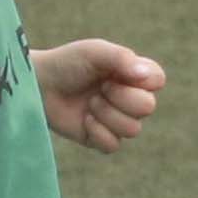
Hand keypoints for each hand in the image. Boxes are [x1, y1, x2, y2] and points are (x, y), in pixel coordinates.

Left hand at [35, 38, 166, 153]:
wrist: (39, 85)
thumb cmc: (67, 63)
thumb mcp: (94, 52)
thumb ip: (122, 58)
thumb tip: (144, 76)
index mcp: (133, 75)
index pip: (159, 80)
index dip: (144, 81)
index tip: (118, 73)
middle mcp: (130, 98)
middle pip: (148, 107)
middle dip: (121, 98)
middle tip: (100, 88)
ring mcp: (116, 120)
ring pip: (133, 129)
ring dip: (107, 114)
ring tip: (90, 103)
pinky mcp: (101, 139)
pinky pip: (114, 145)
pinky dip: (98, 132)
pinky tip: (85, 119)